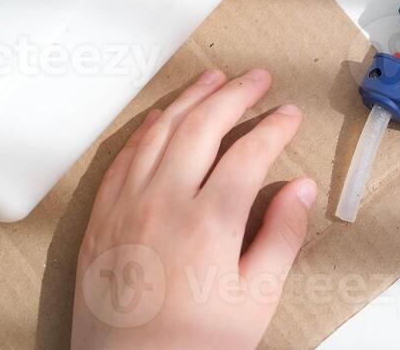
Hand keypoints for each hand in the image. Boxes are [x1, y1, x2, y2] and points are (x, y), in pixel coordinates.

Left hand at [71, 68, 316, 349]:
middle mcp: (163, 203)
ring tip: (213, 78)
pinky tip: (161, 119)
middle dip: (235, 94)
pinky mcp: (100, 220)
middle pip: (202, 125)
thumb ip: (280, 238)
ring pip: (159, 131)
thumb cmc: (194, 347)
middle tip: (258, 77)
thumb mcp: (255, 301)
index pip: (249, 152)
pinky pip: (123, 157)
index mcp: (209, 222)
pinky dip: (147, 129)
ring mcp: (125, 207)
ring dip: (189, 98)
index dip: (274, 126)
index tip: (290, 114)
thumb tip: (300, 188)